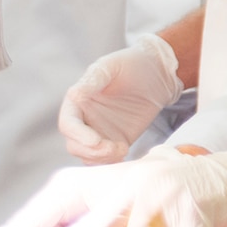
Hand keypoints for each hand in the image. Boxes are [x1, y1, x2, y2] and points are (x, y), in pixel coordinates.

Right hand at [58, 33, 183, 164]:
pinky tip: (124, 155)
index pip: (68, 124)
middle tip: (115, 148)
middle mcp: (84, 118)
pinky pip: (105, 159)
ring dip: (102, 158)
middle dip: (92, 151)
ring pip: (88, 156)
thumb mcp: (112, 66)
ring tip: (122, 149)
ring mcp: (99, 132)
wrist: (158, 73)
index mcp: (78, 100)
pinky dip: (111, 162)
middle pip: (75, 145)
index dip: (78, 135)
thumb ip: (93, 80)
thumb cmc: (133, 64)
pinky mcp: (114, 142)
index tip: (96, 141)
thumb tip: (75, 95)